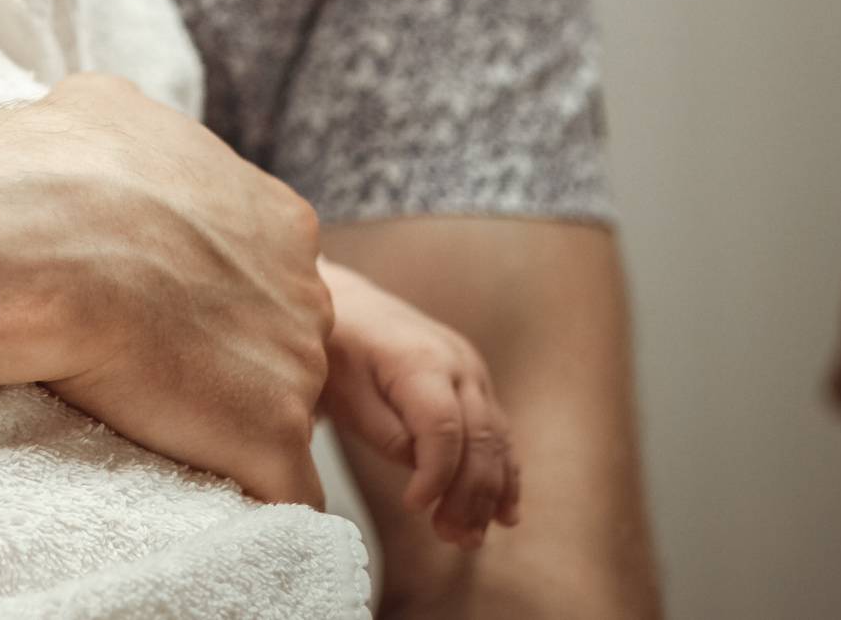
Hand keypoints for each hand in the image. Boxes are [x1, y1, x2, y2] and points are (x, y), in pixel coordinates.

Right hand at [0, 72, 331, 504]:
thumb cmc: (45, 174)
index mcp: (275, 214)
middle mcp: (305, 286)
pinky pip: (277, 490)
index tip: (152, 305)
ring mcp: (296, 367)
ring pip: (276, 411)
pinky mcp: (270, 441)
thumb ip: (145, 135)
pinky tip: (191, 492)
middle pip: (280, 338)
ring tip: (143, 421)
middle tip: (144, 360)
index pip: (263, 268)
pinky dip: (239, 493)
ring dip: (222, 423)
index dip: (205, 293)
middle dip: (225, 354)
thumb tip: (122, 138)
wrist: (22, 245)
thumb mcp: (104, 109)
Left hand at [318, 259, 519, 548]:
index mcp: (420, 360)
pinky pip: (497, 432)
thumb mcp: (342, 388)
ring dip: (488, 493)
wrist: (347, 303)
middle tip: (452, 537)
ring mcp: (472, 371)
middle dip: (469, 495)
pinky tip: (504, 513)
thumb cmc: (336, 349)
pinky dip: (502, 474)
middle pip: (478, 439)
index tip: (414, 507)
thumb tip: (421, 465)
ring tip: (469, 537)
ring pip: (495, 440)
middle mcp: (458, 363)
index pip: (444, 429)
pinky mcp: (475, 382)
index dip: (436, 475)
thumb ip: (382, 429)